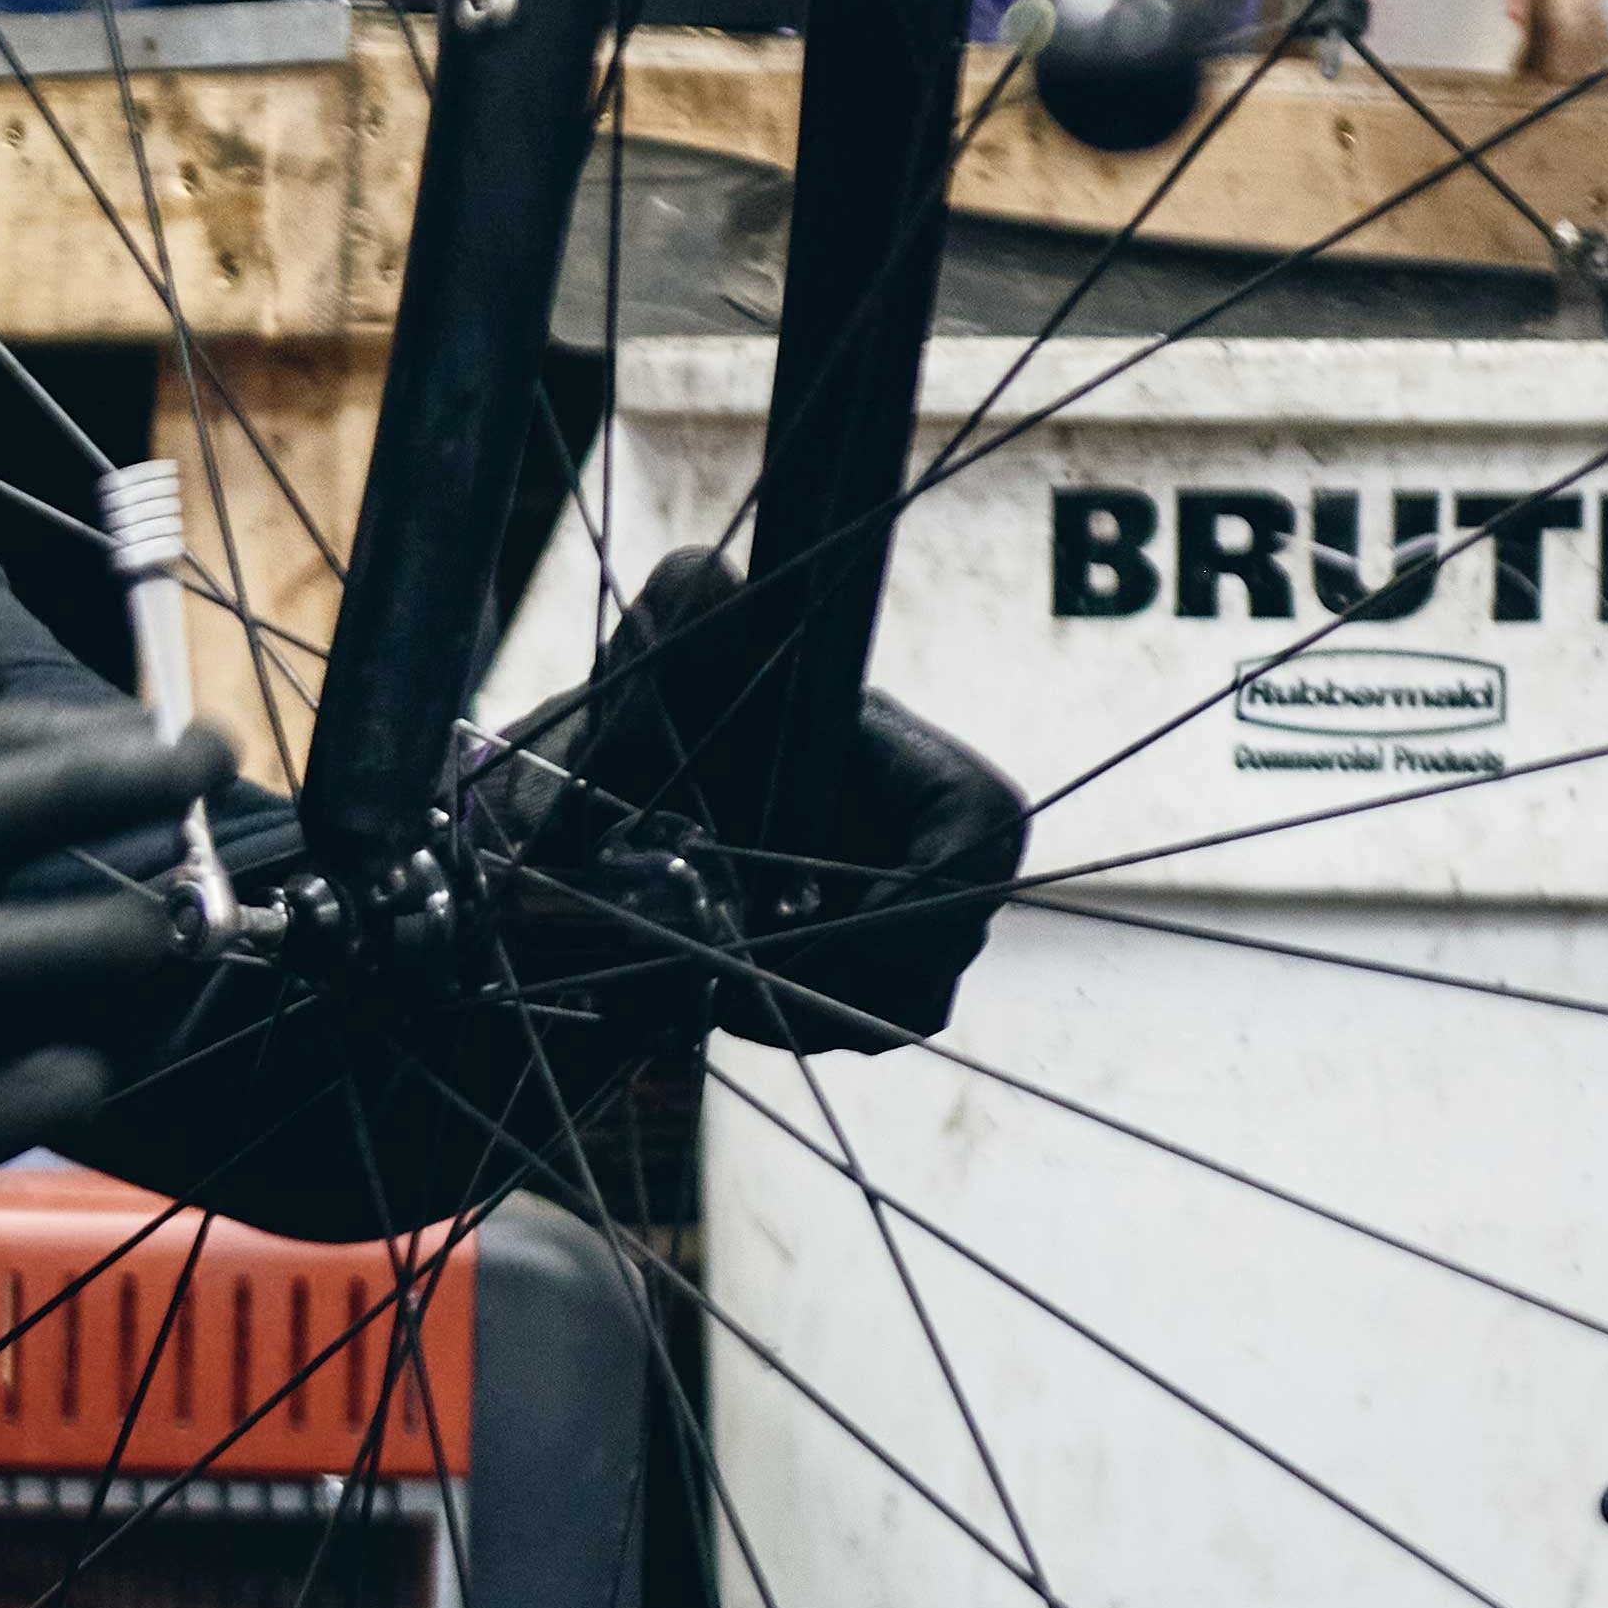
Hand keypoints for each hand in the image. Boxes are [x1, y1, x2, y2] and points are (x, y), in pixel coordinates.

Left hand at [475, 548, 1021, 1051]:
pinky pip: (855, 1027)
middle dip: (841, 968)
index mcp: (916, 768)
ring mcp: (903, 922)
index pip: (980, 834)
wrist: (627, 789)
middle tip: (736, 962)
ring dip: (808, 1004)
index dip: (922, 895)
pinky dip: (787, 1019)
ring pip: (903, 1003)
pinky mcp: (860, 975)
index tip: (821, 926)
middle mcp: (931, 852)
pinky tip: (715, 985)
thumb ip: (686, 612)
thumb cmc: (666, 711)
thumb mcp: (666, 654)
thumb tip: (711, 579)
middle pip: (945, 945)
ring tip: (712, 971)